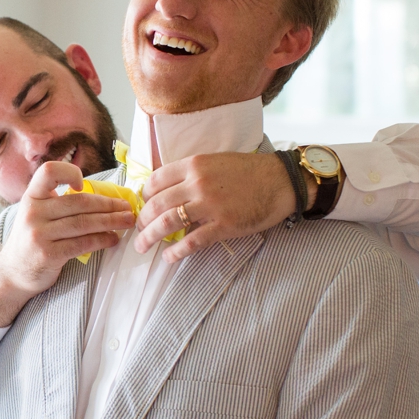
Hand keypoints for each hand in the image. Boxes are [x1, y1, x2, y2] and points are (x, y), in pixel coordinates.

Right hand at [0, 161, 135, 326]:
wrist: (12, 273)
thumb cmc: (31, 241)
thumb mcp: (36, 214)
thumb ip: (58, 203)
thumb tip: (102, 198)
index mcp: (32, 197)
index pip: (49, 171)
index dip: (69, 172)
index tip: (83, 183)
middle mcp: (33, 212)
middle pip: (79, 202)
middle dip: (109, 204)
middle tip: (127, 207)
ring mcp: (39, 234)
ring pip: (84, 223)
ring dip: (111, 222)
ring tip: (127, 222)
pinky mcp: (48, 254)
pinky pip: (82, 243)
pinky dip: (102, 240)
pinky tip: (113, 239)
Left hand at [135, 152, 315, 263]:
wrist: (280, 181)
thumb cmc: (248, 171)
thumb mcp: (215, 161)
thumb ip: (191, 173)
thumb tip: (169, 190)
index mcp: (194, 165)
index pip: (156, 180)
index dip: (144, 196)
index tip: (142, 205)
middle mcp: (197, 184)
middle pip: (157, 204)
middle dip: (142, 220)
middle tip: (138, 229)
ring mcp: (210, 206)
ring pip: (168, 223)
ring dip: (150, 237)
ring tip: (142, 246)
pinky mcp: (223, 225)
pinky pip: (192, 241)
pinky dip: (176, 251)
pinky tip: (168, 257)